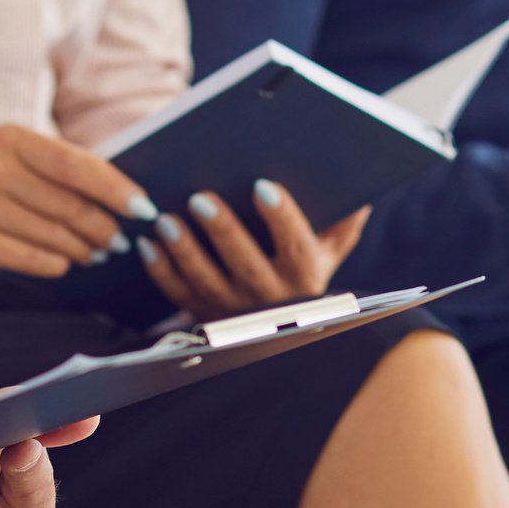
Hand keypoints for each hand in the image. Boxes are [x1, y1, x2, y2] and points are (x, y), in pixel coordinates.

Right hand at [0, 125, 155, 275]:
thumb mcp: (12, 155)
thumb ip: (58, 167)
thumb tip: (120, 194)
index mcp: (12, 138)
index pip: (76, 165)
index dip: (115, 189)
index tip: (143, 207)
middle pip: (69, 206)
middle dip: (104, 227)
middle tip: (119, 240)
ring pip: (53, 235)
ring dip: (84, 249)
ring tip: (97, 253)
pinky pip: (31, 258)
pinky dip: (56, 263)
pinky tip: (64, 262)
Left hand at [136, 179, 371, 316]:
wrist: (279, 321)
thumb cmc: (303, 268)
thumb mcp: (329, 251)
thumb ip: (344, 223)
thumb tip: (360, 192)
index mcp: (304, 277)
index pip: (296, 246)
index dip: (281, 217)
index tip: (263, 186)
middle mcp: (270, 300)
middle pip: (245, 264)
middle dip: (223, 231)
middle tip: (199, 197)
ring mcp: (233, 311)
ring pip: (206, 281)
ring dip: (185, 251)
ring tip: (166, 220)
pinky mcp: (203, 316)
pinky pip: (178, 294)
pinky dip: (161, 271)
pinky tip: (148, 244)